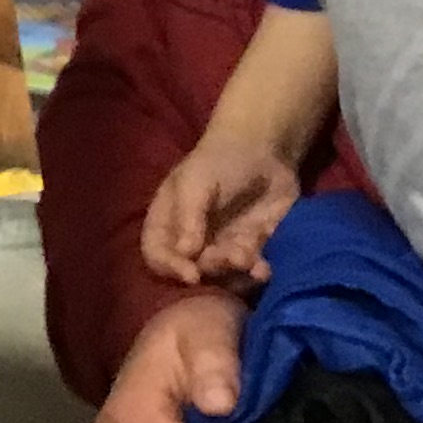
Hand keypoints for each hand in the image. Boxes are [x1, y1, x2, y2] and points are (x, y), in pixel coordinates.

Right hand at [140, 134, 299, 286]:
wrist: (266, 147)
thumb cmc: (219, 158)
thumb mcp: (197, 181)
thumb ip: (189, 216)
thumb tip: (185, 253)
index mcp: (168, 221)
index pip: (156, 253)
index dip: (169, 268)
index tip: (191, 275)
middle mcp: (192, 239)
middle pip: (193, 268)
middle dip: (212, 267)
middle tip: (231, 257)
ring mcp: (222, 245)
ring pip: (224, 273)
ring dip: (236, 272)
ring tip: (249, 259)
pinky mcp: (251, 248)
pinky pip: (251, 268)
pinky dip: (256, 272)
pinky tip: (264, 270)